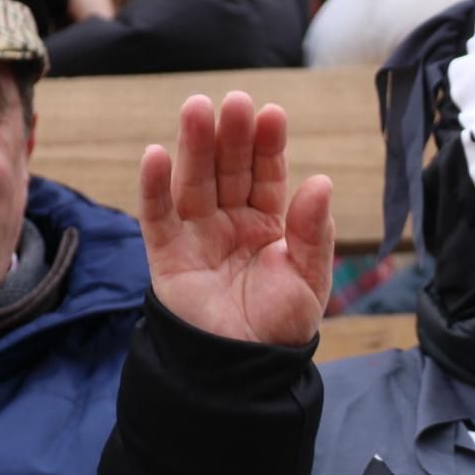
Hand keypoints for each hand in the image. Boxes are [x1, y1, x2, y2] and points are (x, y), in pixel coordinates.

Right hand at [139, 92, 333, 345]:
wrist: (244, 372)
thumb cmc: (280, 325)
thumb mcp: (308, 277)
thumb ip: (312, 232)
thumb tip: (321, 180)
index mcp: (270, 224)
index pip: (267, 174)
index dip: (268, 145)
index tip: (272, 113)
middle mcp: (232, 222)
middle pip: (229, 169)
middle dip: (231, 136)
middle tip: (235, 102)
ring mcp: (197, 235)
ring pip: (194, 182)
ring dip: (194, 146)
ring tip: (197, 109)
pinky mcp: (167, 255)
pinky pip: (157, 216)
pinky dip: (153, 187)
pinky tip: (154, 155)